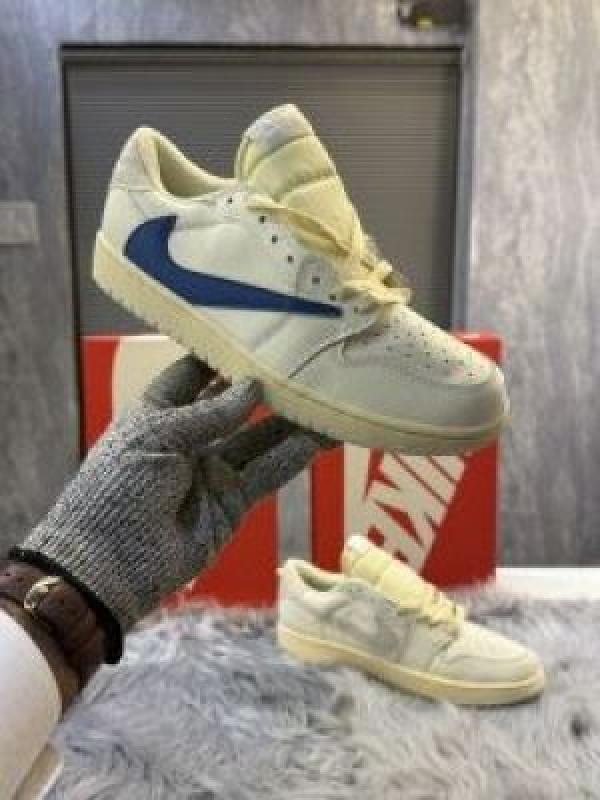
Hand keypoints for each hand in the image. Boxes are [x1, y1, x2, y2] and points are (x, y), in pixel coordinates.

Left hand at [14, 356, 332, 658]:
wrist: (109, 561)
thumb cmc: (120, 485)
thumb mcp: (157, 436)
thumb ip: (209, 413)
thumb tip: (254, 386)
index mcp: (159, 414)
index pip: (193, 375)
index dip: (220, 355)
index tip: (255, 332)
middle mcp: (190, 438)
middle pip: (235, 406)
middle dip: (266, 388)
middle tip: (304, 364)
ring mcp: (213, 471)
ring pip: (260, 439)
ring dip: (291, 423)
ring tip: (327, 400)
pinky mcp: (233, 502)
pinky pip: (267, 474)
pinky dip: (293, 458)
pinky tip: (322, 439)